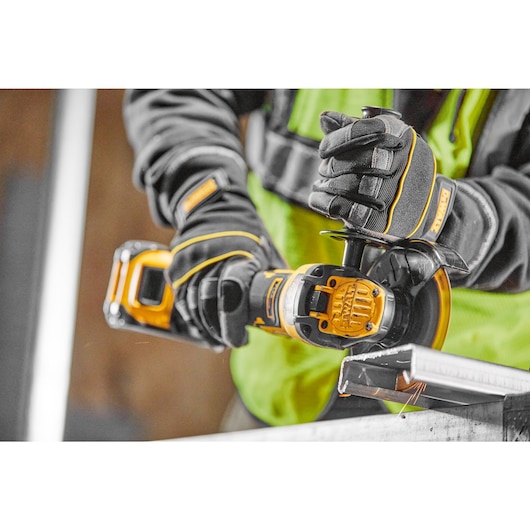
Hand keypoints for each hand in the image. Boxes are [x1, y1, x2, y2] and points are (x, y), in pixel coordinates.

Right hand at [167, 169, 284, 348]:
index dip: (234, 321)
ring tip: (219, 338)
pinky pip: (181, 299)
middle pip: (209, 303)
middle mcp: (212, 256)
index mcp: (240, 254)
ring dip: (205, 327)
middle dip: (220, 329)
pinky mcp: (177, 266)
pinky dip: (191, 317)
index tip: (242, 339)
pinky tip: (203, 328)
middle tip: (232, 340)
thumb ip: (275, 278)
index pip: (232, 291)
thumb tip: (291, 308)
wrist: (217, 208)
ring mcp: (191, 261)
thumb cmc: (248, 234)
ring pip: (192, 304)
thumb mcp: (268, 251)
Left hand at [308, 111, 455, 240]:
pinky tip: (319, 198)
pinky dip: (325, 202)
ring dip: (328, 185)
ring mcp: (391, 193)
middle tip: (326, 169)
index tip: (324, 150)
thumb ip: (353, 128)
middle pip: (352, 161)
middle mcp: (399, 164)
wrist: (429, 204)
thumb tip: (325, 117)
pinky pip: (344, 208)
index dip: (336, 140)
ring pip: (347, 186)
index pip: (361, 132)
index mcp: (399, 137)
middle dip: (332, 166)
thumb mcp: (384, 140)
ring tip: (324, 184)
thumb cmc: (398, 166)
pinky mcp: (381, 219)